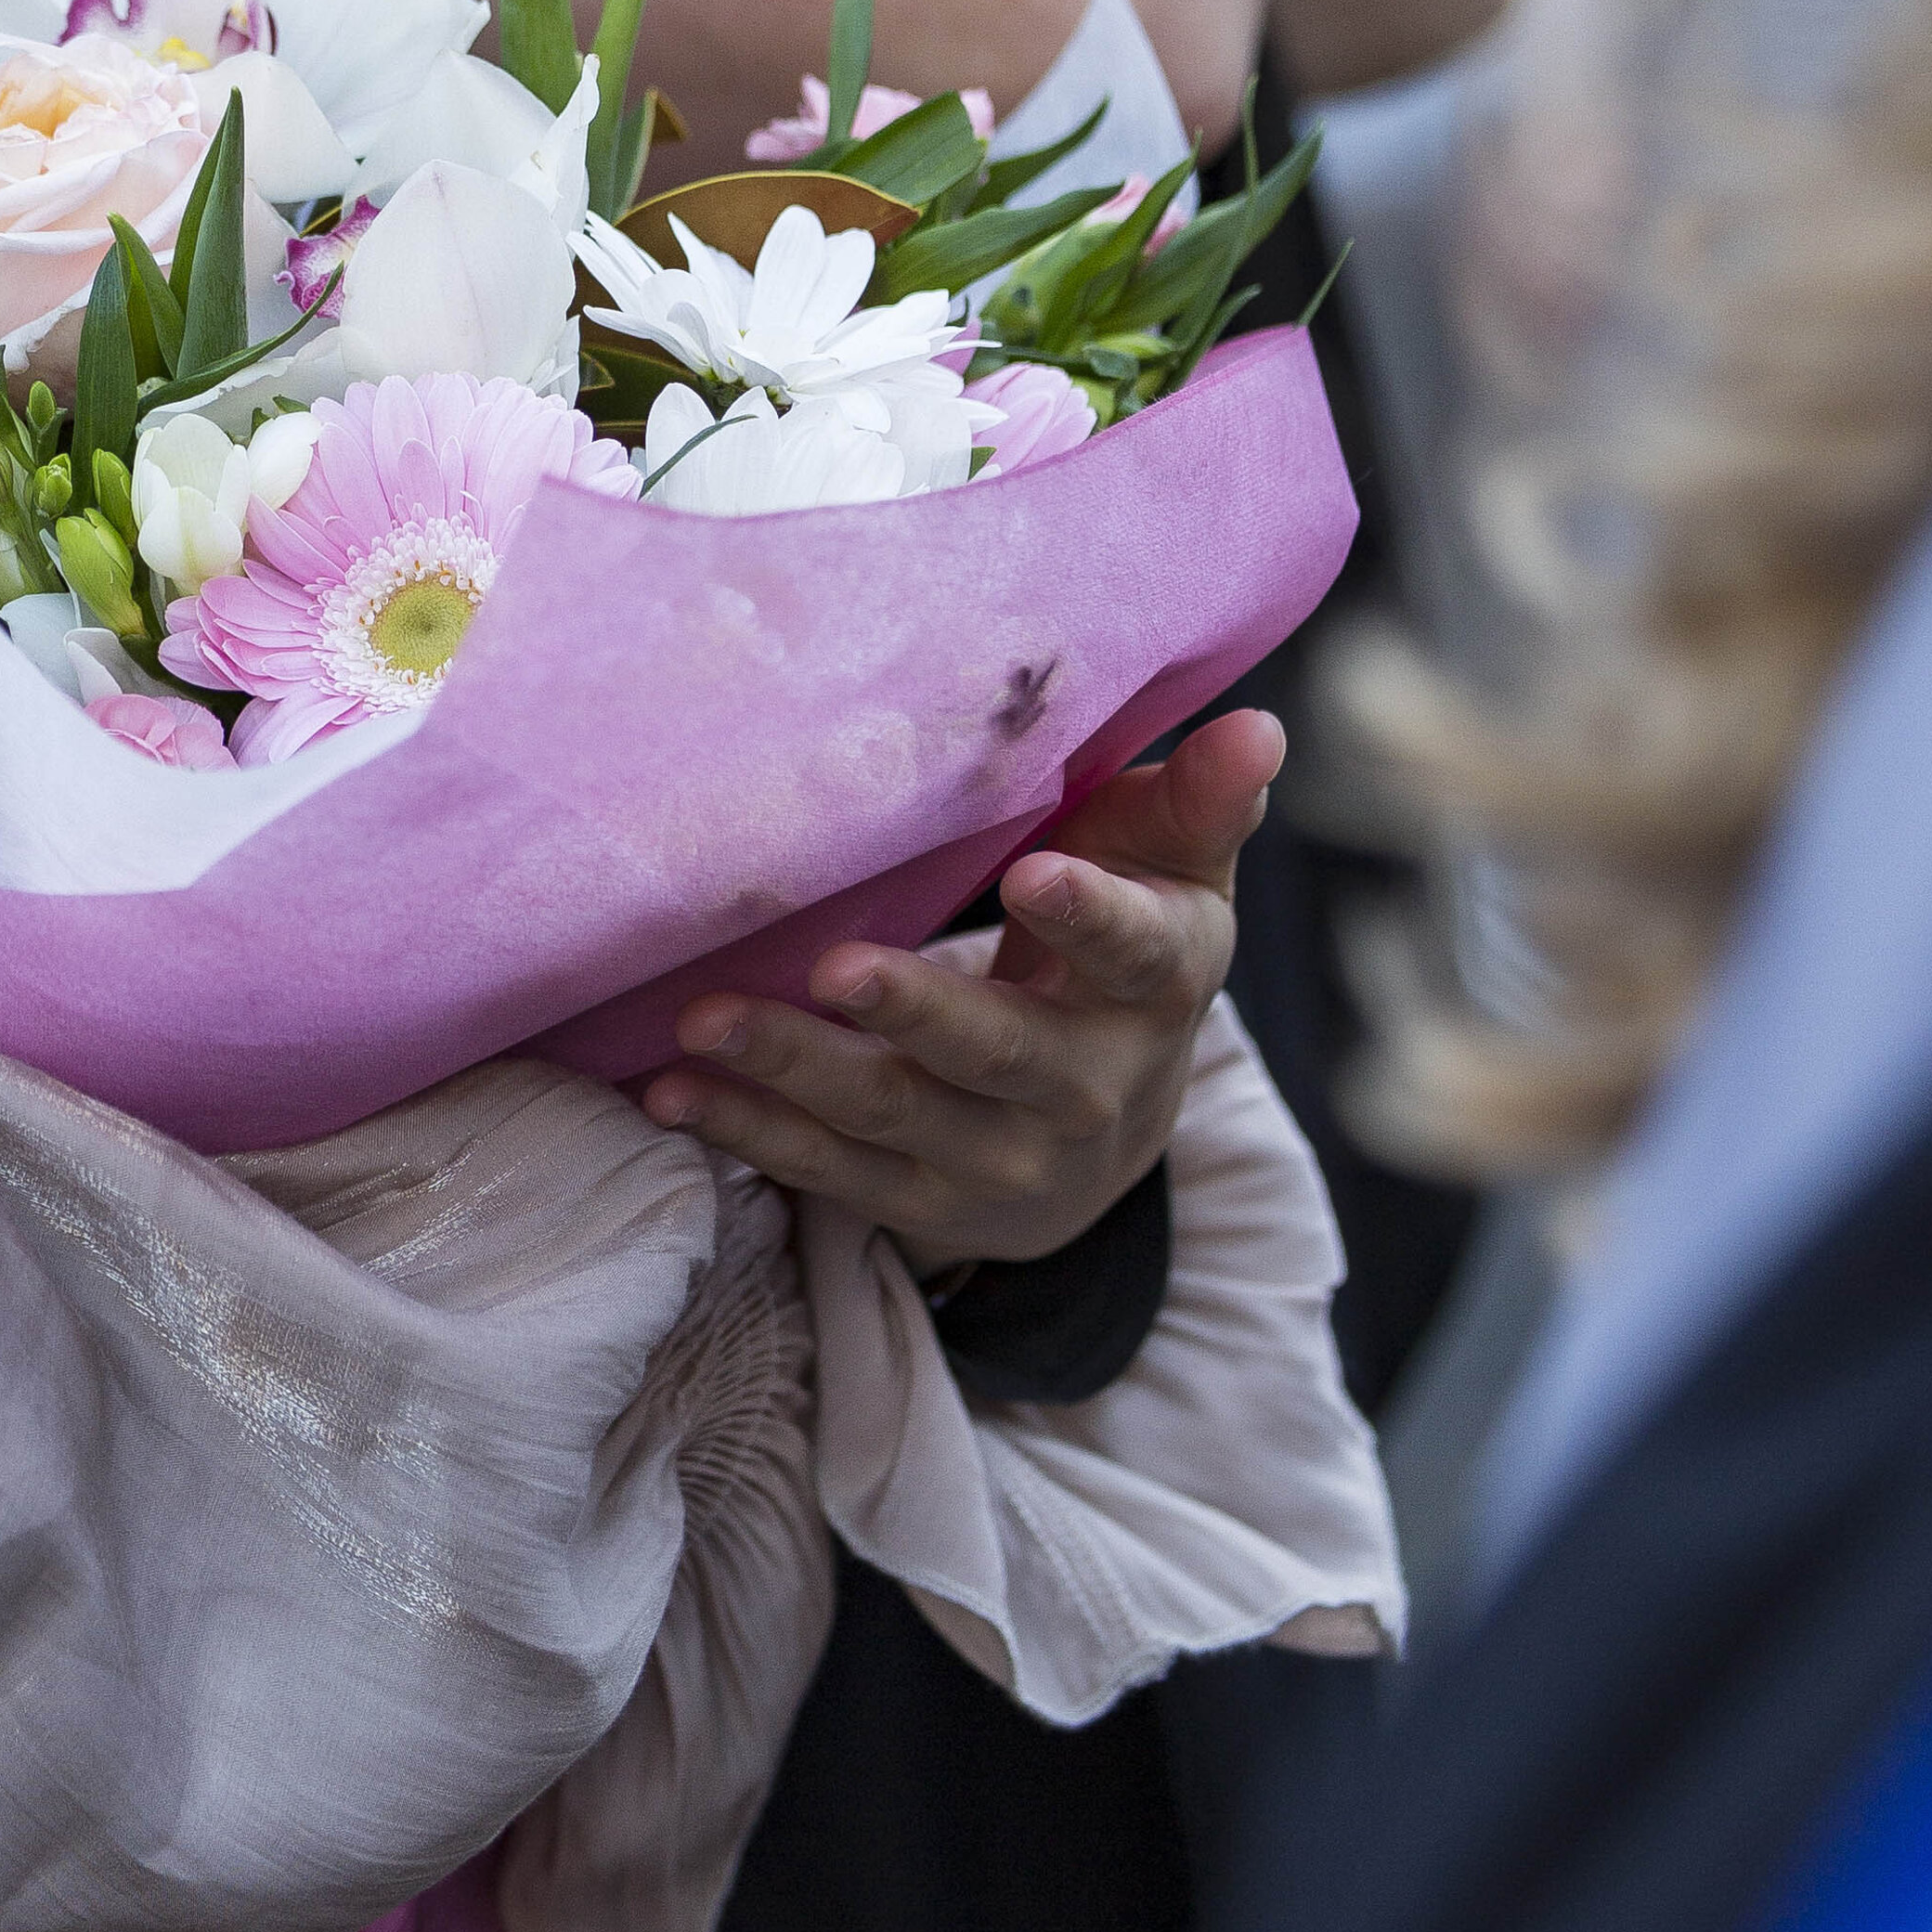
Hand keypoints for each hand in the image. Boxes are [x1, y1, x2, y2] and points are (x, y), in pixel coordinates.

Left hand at [638, 706, 1282, 1268]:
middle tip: (834, 966)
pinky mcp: (924, 1204)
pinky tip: (671, 1089)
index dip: (1090, 918)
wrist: (1109, 1133)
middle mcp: (1084, 1085)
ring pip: (893, 1116)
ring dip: (793, 1069)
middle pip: (998, 1053)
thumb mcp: (1174, 876)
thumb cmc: (1123, 950)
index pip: (1134, 953)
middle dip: (914, 1012)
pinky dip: (747, 1132)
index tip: (1035, 875)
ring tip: (704, 1019)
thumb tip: (1260, 727)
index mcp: (1153, 986)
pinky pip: (828, 1171)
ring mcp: (1000, 1157)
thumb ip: (1200, 802)